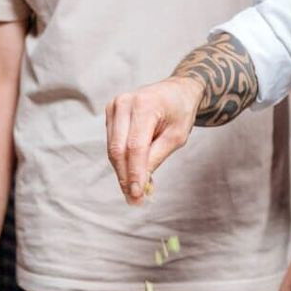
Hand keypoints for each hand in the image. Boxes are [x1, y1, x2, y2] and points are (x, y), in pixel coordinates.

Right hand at [106, 77, 203, 203]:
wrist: (175, 90)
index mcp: (144, 104)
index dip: (135, 173)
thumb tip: (141, 183)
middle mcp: (124, 103)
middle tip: (134, 200)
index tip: (137, 195)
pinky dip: (121, 160)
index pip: (135, 146)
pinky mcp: (110, 112)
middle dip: (125, 177)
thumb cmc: (180, 112)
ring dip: (122, 171)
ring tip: (134, 191)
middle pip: (118, 149)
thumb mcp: (177, 136)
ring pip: (112, 148)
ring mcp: (114, 106)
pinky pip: (112, 142)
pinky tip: (132, 172)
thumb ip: (157, 157)